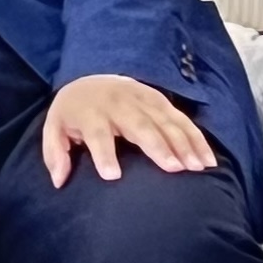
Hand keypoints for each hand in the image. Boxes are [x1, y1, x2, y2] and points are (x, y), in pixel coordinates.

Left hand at [42, 72, 215, 185]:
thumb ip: (55, 154)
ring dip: (184, 143)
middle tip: (173, 169)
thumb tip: (59, 180)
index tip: (113, 176)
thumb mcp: (55, 130)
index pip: (97, 132)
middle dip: (157, 145)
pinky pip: (180, 118)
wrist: (90, 81)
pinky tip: (208, 159)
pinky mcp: (158, 100)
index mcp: (90, 111)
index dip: (104, 153)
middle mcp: (118, 103)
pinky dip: (196, 137)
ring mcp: (141, 98)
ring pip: (165, 120)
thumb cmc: (74, 115)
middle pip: (139, 124)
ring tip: (198, 167)